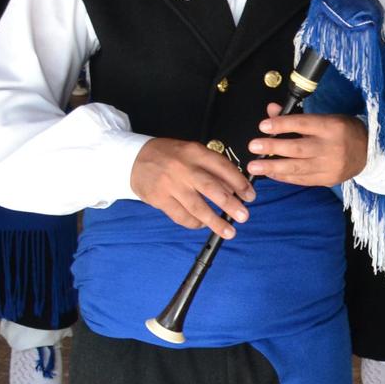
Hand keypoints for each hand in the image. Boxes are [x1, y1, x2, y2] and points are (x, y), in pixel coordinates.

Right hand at [130, 138, 254, 239]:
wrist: (133, 158)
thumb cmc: (170, 156)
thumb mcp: (191, 152)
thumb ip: (211, 167)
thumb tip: (234, 189)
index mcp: (195, 152)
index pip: (223, 167)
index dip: (239, 183)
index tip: (250, 196)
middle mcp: (184, 168)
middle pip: (211, 188)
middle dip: (230, 204)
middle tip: (243, 217)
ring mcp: (170, 184)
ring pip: (196, 207)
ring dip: (214, 221)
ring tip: (228, 231)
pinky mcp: (159, 198)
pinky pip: (181, 215)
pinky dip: (194, 223)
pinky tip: (203, 225)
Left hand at [248, 103, 369, 186]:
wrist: (369, 153)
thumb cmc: (344, 131)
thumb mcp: (325, 118)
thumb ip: (296, 116)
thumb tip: (271, 111)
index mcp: (332, 127)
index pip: (303, 124)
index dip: (282, 125)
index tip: (263, 126)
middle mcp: (332, 147)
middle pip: (298, 148)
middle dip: (273, 148)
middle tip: (253, 146)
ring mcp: (330, 166)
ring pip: (298, 167)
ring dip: (273, 167)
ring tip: (254, 167)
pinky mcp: (327, 180)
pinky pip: (302, 179)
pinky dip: (284, 177)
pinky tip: (271, 173)